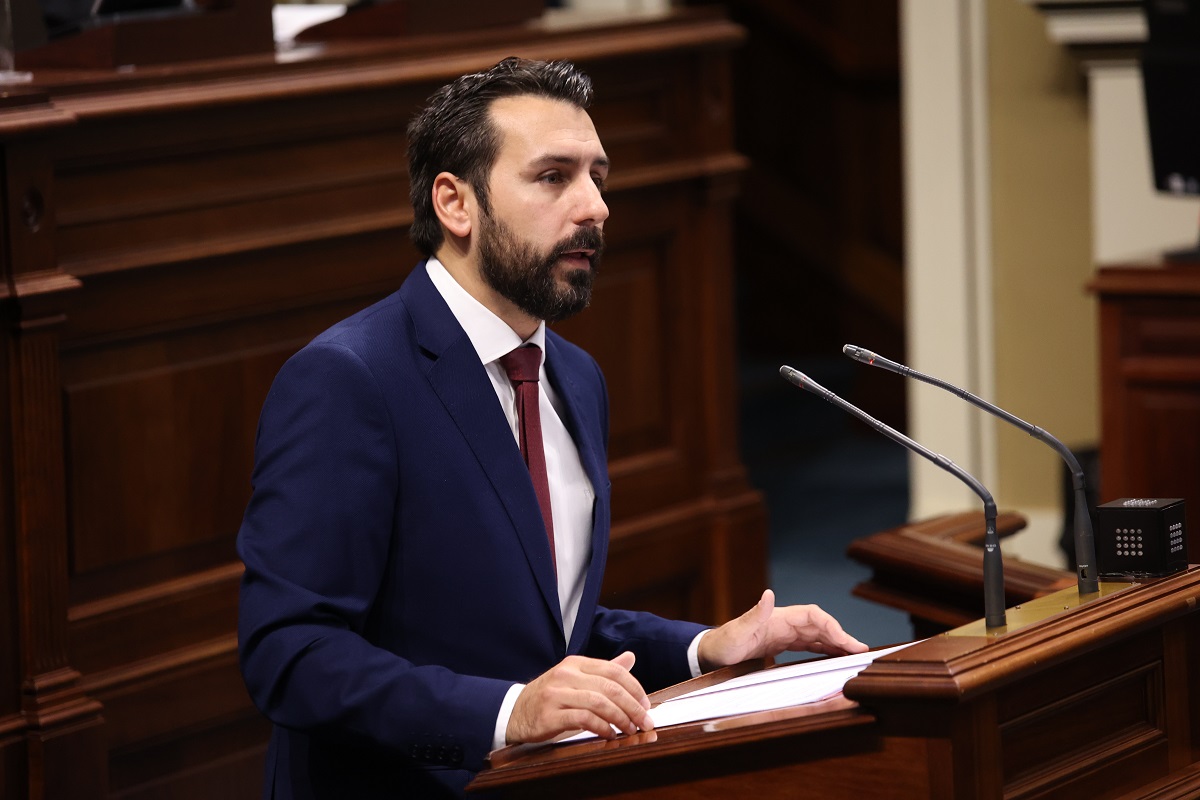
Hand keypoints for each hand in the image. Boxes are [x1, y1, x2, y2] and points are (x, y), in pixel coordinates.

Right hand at [505, 651, 653, 744]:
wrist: (514, 712)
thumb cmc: (550, 697)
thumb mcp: (576, 679)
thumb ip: (603, 670)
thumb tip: (630, 658)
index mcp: (576, 663)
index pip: (613, 670)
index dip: (635, 688)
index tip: (646, 704)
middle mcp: (566, 674)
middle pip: (610, 687)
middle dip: (633, 706)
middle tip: (645, 722)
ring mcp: (556, 693)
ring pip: (599, 702)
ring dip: (621, 718)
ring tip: (630, 729)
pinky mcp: (549, 714)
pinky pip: (584, 719)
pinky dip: (602, 727)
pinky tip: (609, 735)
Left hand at [698, 589, 867, 671]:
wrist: (711, 654)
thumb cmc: (722, 644)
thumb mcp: (736, 633)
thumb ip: (753, 615)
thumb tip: (768, 594)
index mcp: (778, 618)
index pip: (813, 616)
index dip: (831, 626)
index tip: (845, 641)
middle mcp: (785, 623)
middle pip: (820, 626)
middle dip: (841, 637)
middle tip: (861, 652)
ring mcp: (785, 634)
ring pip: (818, 636)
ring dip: (837, 644)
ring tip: (855, 655)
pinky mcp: (783, 645)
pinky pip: (810, 645)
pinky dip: (825, 650)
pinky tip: (836, 658)